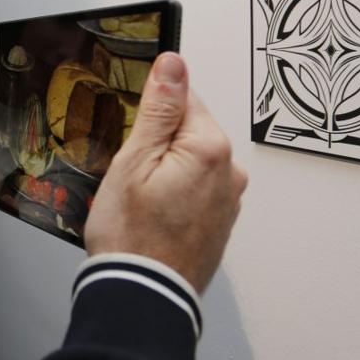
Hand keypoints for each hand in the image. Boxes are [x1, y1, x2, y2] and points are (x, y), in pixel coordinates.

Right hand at [85, 53, 247, 292]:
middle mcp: (230, 170)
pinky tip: (151, 215)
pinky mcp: (221, 220)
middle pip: (188, 130)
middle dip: (157, 143)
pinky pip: (195, 189)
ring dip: (165, 170)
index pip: (182, 97)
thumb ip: (159, 110)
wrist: (145, 295)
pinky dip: (173, 194)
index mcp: (210, 147)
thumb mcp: (133, 162)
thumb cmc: (132, 235)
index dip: (148, 114)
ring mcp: (229, 198)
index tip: (130, 136)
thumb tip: (174, 64)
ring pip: (190, 160)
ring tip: (138, 200)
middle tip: (129, 174)